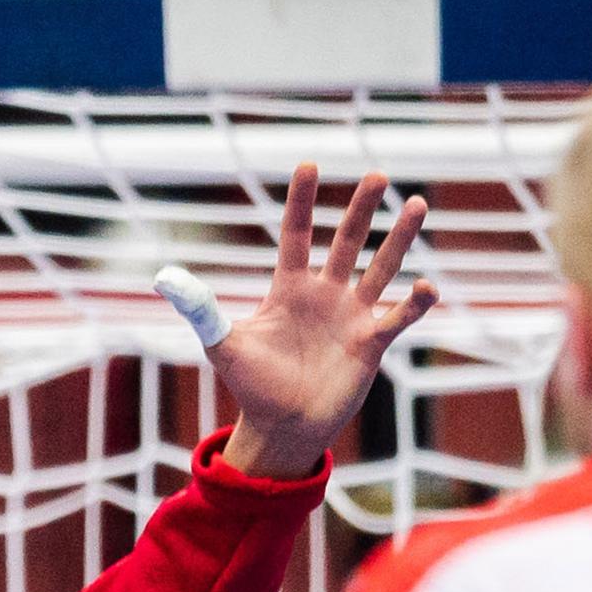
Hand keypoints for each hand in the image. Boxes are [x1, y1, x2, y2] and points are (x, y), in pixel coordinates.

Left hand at [213, 168, 436, 480]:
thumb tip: (164, 279)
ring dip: (399, 239)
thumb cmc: (251, 384)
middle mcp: (324, 294)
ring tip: (417, 204)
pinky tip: (427, 286)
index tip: (308, 164)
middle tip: (378, 175)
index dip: (301, 202)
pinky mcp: (371, 343)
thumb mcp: (221, 344)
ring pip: (380, 268)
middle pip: (346, 241)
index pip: (296, 235)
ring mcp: (351, 316)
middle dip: (361, 209)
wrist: (282, 426)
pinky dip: (413, 303)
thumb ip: (200, 310)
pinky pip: (397, 317)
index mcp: (288, 288)